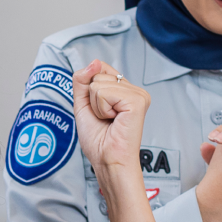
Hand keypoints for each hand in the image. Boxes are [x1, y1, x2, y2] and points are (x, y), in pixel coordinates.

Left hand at [74, 60, 155, 219]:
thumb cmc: (98, 139)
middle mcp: (134, 89)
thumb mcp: (83, 103)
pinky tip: (114, 120)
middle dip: (92, 99)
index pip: (99, 69)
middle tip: (105, 119)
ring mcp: (138, 94)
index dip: (89, 90)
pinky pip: (104, 93)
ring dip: (96, 106)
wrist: (106, 160)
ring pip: (98, 84)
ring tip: (109, 121)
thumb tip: (95, 61)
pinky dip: (102, 109)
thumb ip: (83, 80)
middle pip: (97, 75)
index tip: (99, 111)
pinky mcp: (137, 100)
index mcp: (125, 89)